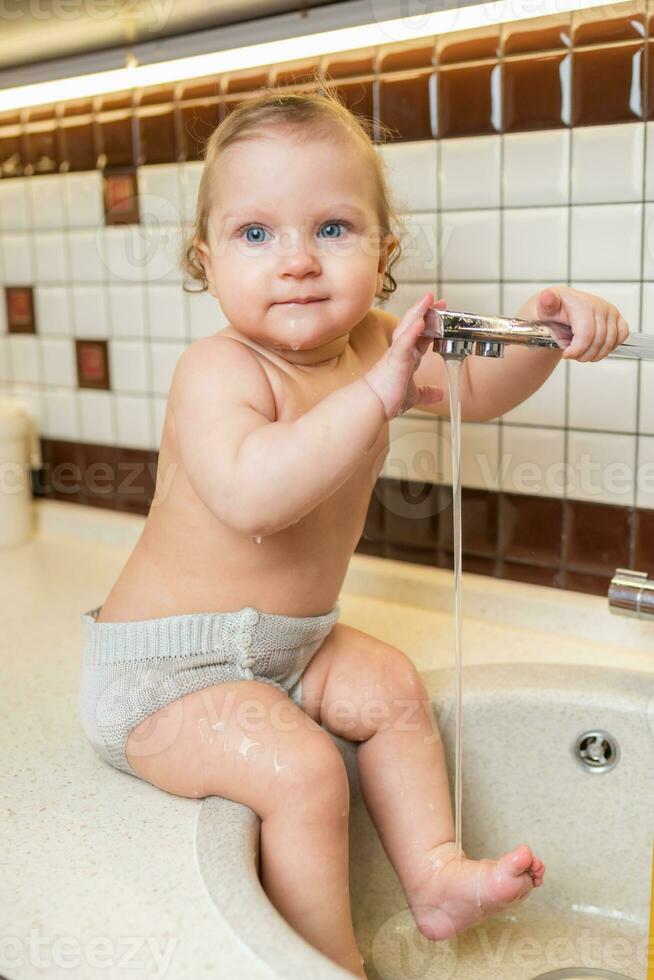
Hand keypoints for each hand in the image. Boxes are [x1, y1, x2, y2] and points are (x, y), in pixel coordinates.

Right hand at [364, 291, 445, 419]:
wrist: (371, 406)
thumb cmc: (386, 398)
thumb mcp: (413, 395)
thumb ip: (426, 392)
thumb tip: (439, 394)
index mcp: (406, 358)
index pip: (421, 336)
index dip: (432, 324)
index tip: (441, 313)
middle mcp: (401, 352)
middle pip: (414, 325)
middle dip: (427, 311)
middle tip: (439, 300)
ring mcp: (397, 354)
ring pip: (407, 327)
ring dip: (419, 312)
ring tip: (429, 299)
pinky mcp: (394, 360)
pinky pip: (404, 343)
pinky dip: (412, 332)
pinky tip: (421, 321)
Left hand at [533, 286, 629, 361]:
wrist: (562, 306)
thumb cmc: (554, 310)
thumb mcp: (545, 307)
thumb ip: (546, 304)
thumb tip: (546, 297)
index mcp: (583, 304)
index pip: (586, 335)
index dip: (576, 350)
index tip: (566, 354)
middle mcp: (601, 307)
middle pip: (598, 341)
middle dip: (584, 354)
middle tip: (573, 355)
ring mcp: (611, 313)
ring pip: (610, 342)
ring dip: (595, 354)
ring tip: (582, 354)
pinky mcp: (618, 319)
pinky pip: (621, 337)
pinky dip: (609, 347)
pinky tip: (595, 349)